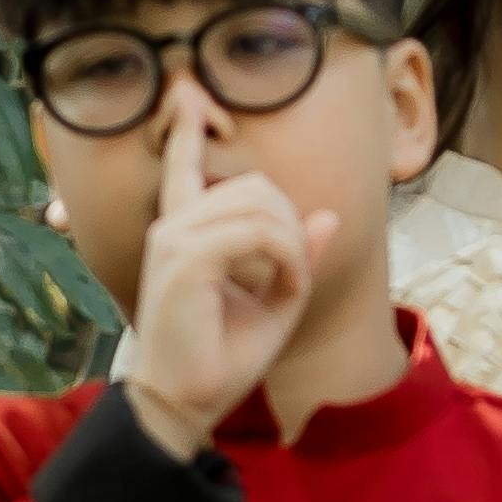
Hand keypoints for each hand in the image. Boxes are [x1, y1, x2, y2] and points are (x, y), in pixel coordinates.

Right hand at [125, 76, 341, 448]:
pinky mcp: (185, 257)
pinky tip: (285, 288)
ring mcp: (175, 237)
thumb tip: (327, 216)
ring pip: (262, 205)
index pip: (180, 166)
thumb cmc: (219, 361)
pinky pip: (261, 234)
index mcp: (183, 232)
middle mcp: (173, 226)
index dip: (186, 130)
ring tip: (287, 287)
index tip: (189, 96)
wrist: (183, 405)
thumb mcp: (273, 304)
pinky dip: (288, 259)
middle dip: (292, 224)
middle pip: (256, 185)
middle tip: (293, 275)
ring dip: (293, 246)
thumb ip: (297, 259)